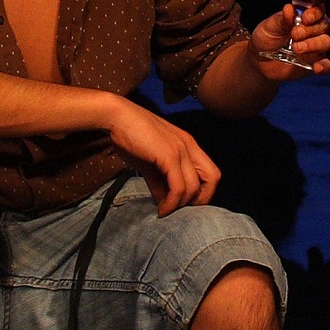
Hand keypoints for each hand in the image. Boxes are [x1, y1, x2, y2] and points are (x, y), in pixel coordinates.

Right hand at [106, 101, 223, 214]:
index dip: (203, 192)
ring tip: (166, 212)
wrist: (117, 117)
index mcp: (189, 145)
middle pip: (213, 178)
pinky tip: (162, 209)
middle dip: (201, 200)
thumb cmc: (131, 137)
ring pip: (194, 187)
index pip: (211, 172)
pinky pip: (178, 186)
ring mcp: (180, 150)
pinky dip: (172, 202)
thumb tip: (165, 204)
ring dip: (181, 205)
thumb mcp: (150, 163)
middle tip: (181, 211)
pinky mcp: (168, 155)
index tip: (184, 203)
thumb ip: (160, 183)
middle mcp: (190, 146)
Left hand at [246, 3, 329, 79]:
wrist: (260, 59)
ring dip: (313, 45)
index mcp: (304, 17)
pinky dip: (324, 66)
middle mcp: (313, 30)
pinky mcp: (314, 62)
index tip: (305, 18)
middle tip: (294, 34)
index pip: (318, 10)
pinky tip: (316, 68)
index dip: (315, 13)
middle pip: (324, 25)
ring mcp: (315, 47)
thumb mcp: (270, 26)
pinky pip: (326, 64)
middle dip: (310, 30)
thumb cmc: (266, 37)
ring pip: (326, 42)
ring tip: (296, 48)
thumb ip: (281, 19)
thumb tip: (289, 8)